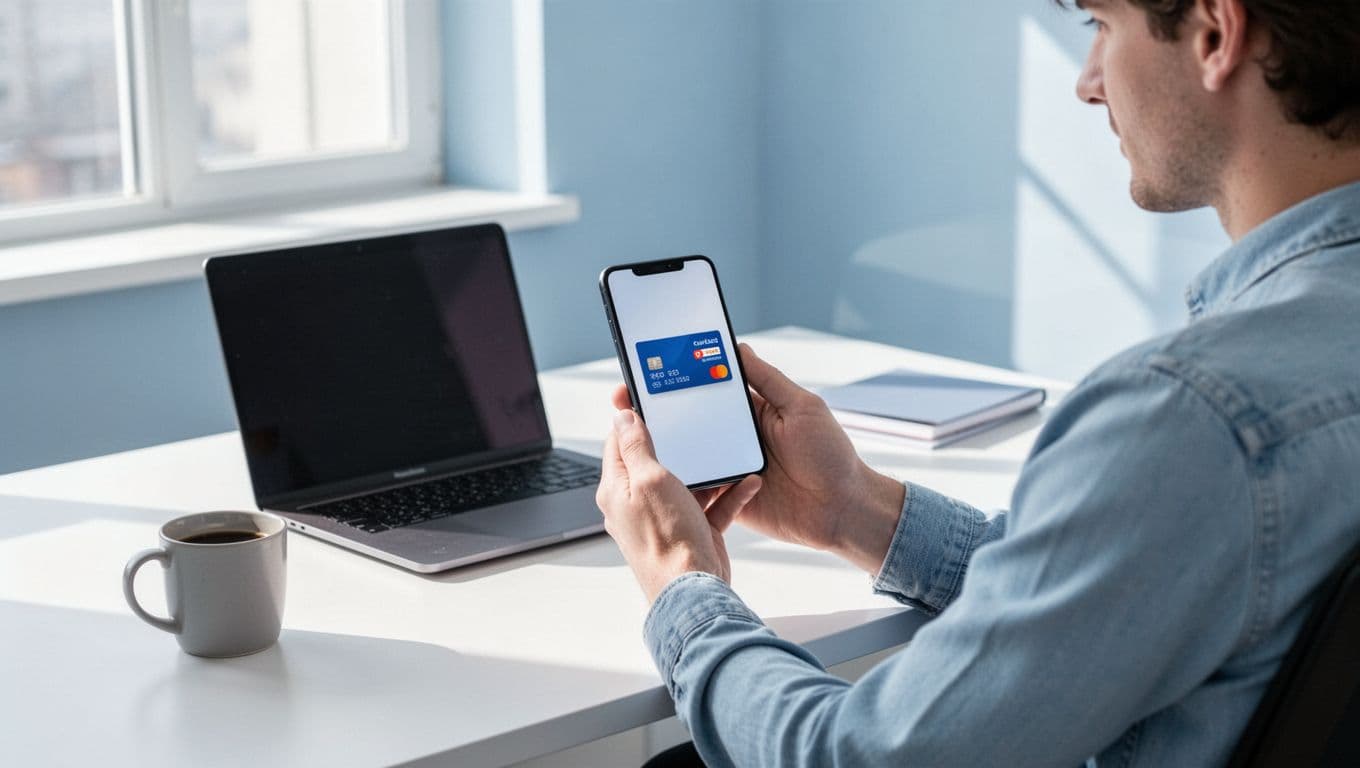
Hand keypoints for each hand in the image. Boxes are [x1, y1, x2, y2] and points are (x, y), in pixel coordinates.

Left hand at [596, 408, 762, 603]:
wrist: (695, 592)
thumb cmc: (667, 540)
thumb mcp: (650, 480)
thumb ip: (636, 446)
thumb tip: (621, 416)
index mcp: (618, 489)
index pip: (619, 443)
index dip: (632, 417)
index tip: (646, 395)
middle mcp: (638, 504)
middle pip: (656, 460)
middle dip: (678, 440)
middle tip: (693, 417)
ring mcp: (666, 518)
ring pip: (689, 482)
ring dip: (711, 468)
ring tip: (728, 449)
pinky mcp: (693, 531)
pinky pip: (712, 505)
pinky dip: (729, 493)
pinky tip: (746, 481)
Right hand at [609, 344, 904, 573]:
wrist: (843, 511)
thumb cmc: (831, 456)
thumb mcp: (803, 407)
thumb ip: (768, 380)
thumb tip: (737, 347)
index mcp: (751, 409)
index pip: (707, 386)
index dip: (678, 376)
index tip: (649, 365)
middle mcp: (735, 435)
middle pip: (687, 418)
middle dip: (655, 408)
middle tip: (624, 398)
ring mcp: (728, 466)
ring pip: (686, 452)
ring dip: (660, 444)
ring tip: (631, 433)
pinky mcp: (727, 498)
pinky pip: (696, 487)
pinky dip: (677, 480)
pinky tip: (656, 470)